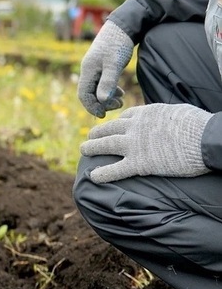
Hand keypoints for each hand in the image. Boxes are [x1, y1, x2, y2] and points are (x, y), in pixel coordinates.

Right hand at [77, 21, 133, 117]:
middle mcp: (88, 70)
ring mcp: (95, 68)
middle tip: (118, 105)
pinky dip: (109, 90)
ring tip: (121, 100)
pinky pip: (101, 83)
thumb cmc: (118, 43)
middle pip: (89, 94)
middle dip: (102, 103)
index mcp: (87, 70)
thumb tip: (102, 101)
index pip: (84, 94)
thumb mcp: (114, 64)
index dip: (92, 106)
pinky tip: (119, 92)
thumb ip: (108, 82)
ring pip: (96, 89)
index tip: (103, 114)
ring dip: (107, 97)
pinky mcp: (102, 66)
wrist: (123, 25)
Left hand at [80, 103, 211, 182]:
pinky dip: (101, 173)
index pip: (125, 117)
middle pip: (109, 128)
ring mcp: (134, 145)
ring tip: (83, 150)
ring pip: (105, 145)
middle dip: (97, 133)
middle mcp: (136, 127)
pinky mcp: (138, 163)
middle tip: (89, 137)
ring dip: (91, 148)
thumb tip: (168, 118)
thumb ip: (165, 116)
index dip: (117, 123)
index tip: (113, 127)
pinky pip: (114, 169)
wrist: (205, 139)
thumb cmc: (198, 126)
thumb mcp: (178, 112)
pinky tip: (92, 177)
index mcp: (147, 113)